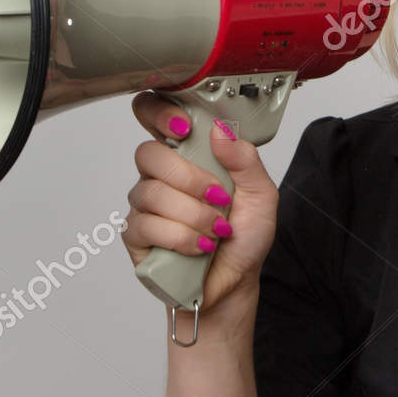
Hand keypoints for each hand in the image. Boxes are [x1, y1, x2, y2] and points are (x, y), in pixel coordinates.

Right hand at [122, 91, 279, 315]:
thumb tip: (220, 130)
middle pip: (148, 154)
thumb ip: (245, 160)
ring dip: (194, 215)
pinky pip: (147, 225)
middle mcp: (161, 176)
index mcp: (188, 155)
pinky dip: (181, 237)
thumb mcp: (261, 195)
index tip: (183, 126)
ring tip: (217, 231)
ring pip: (152, 193)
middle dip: (188, 178)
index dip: (159, 112)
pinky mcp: (136, 235)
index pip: (154, 116)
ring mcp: (145, 205)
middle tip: (217, 198)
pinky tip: (200, 248)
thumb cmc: (243, 238)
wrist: (234, 283)